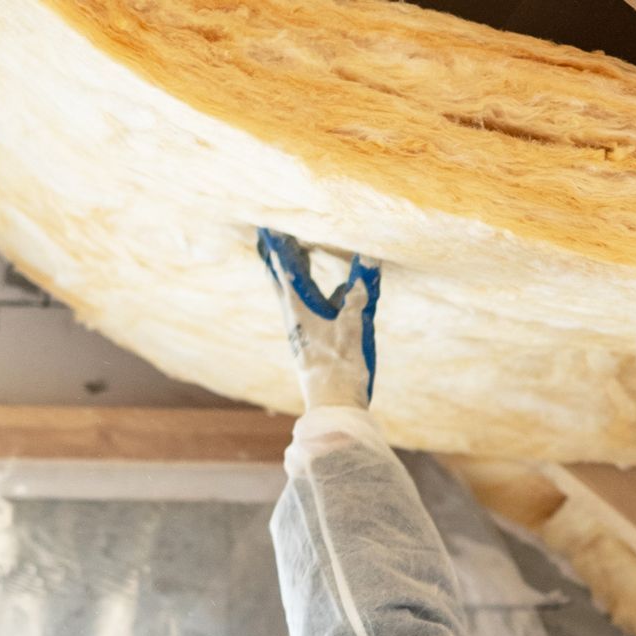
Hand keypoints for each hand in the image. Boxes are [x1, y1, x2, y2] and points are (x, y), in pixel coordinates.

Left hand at [256, 227, 380, 411]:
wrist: (334, 407)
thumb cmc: (340, 369)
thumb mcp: (353, 329)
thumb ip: (358, 296)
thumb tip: (368, 263)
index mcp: (298, 312)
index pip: (285, 270)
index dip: (278, 246)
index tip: (268, 227)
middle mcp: (296, 319)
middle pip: (283, 280)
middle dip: (279, 258)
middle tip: (269, 237)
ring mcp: (303, 332)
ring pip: (294, 295)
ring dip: (294, 274)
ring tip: (293, 257)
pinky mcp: (313, 343)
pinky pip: (310, 309)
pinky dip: (314, 294)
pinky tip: (335, 292)